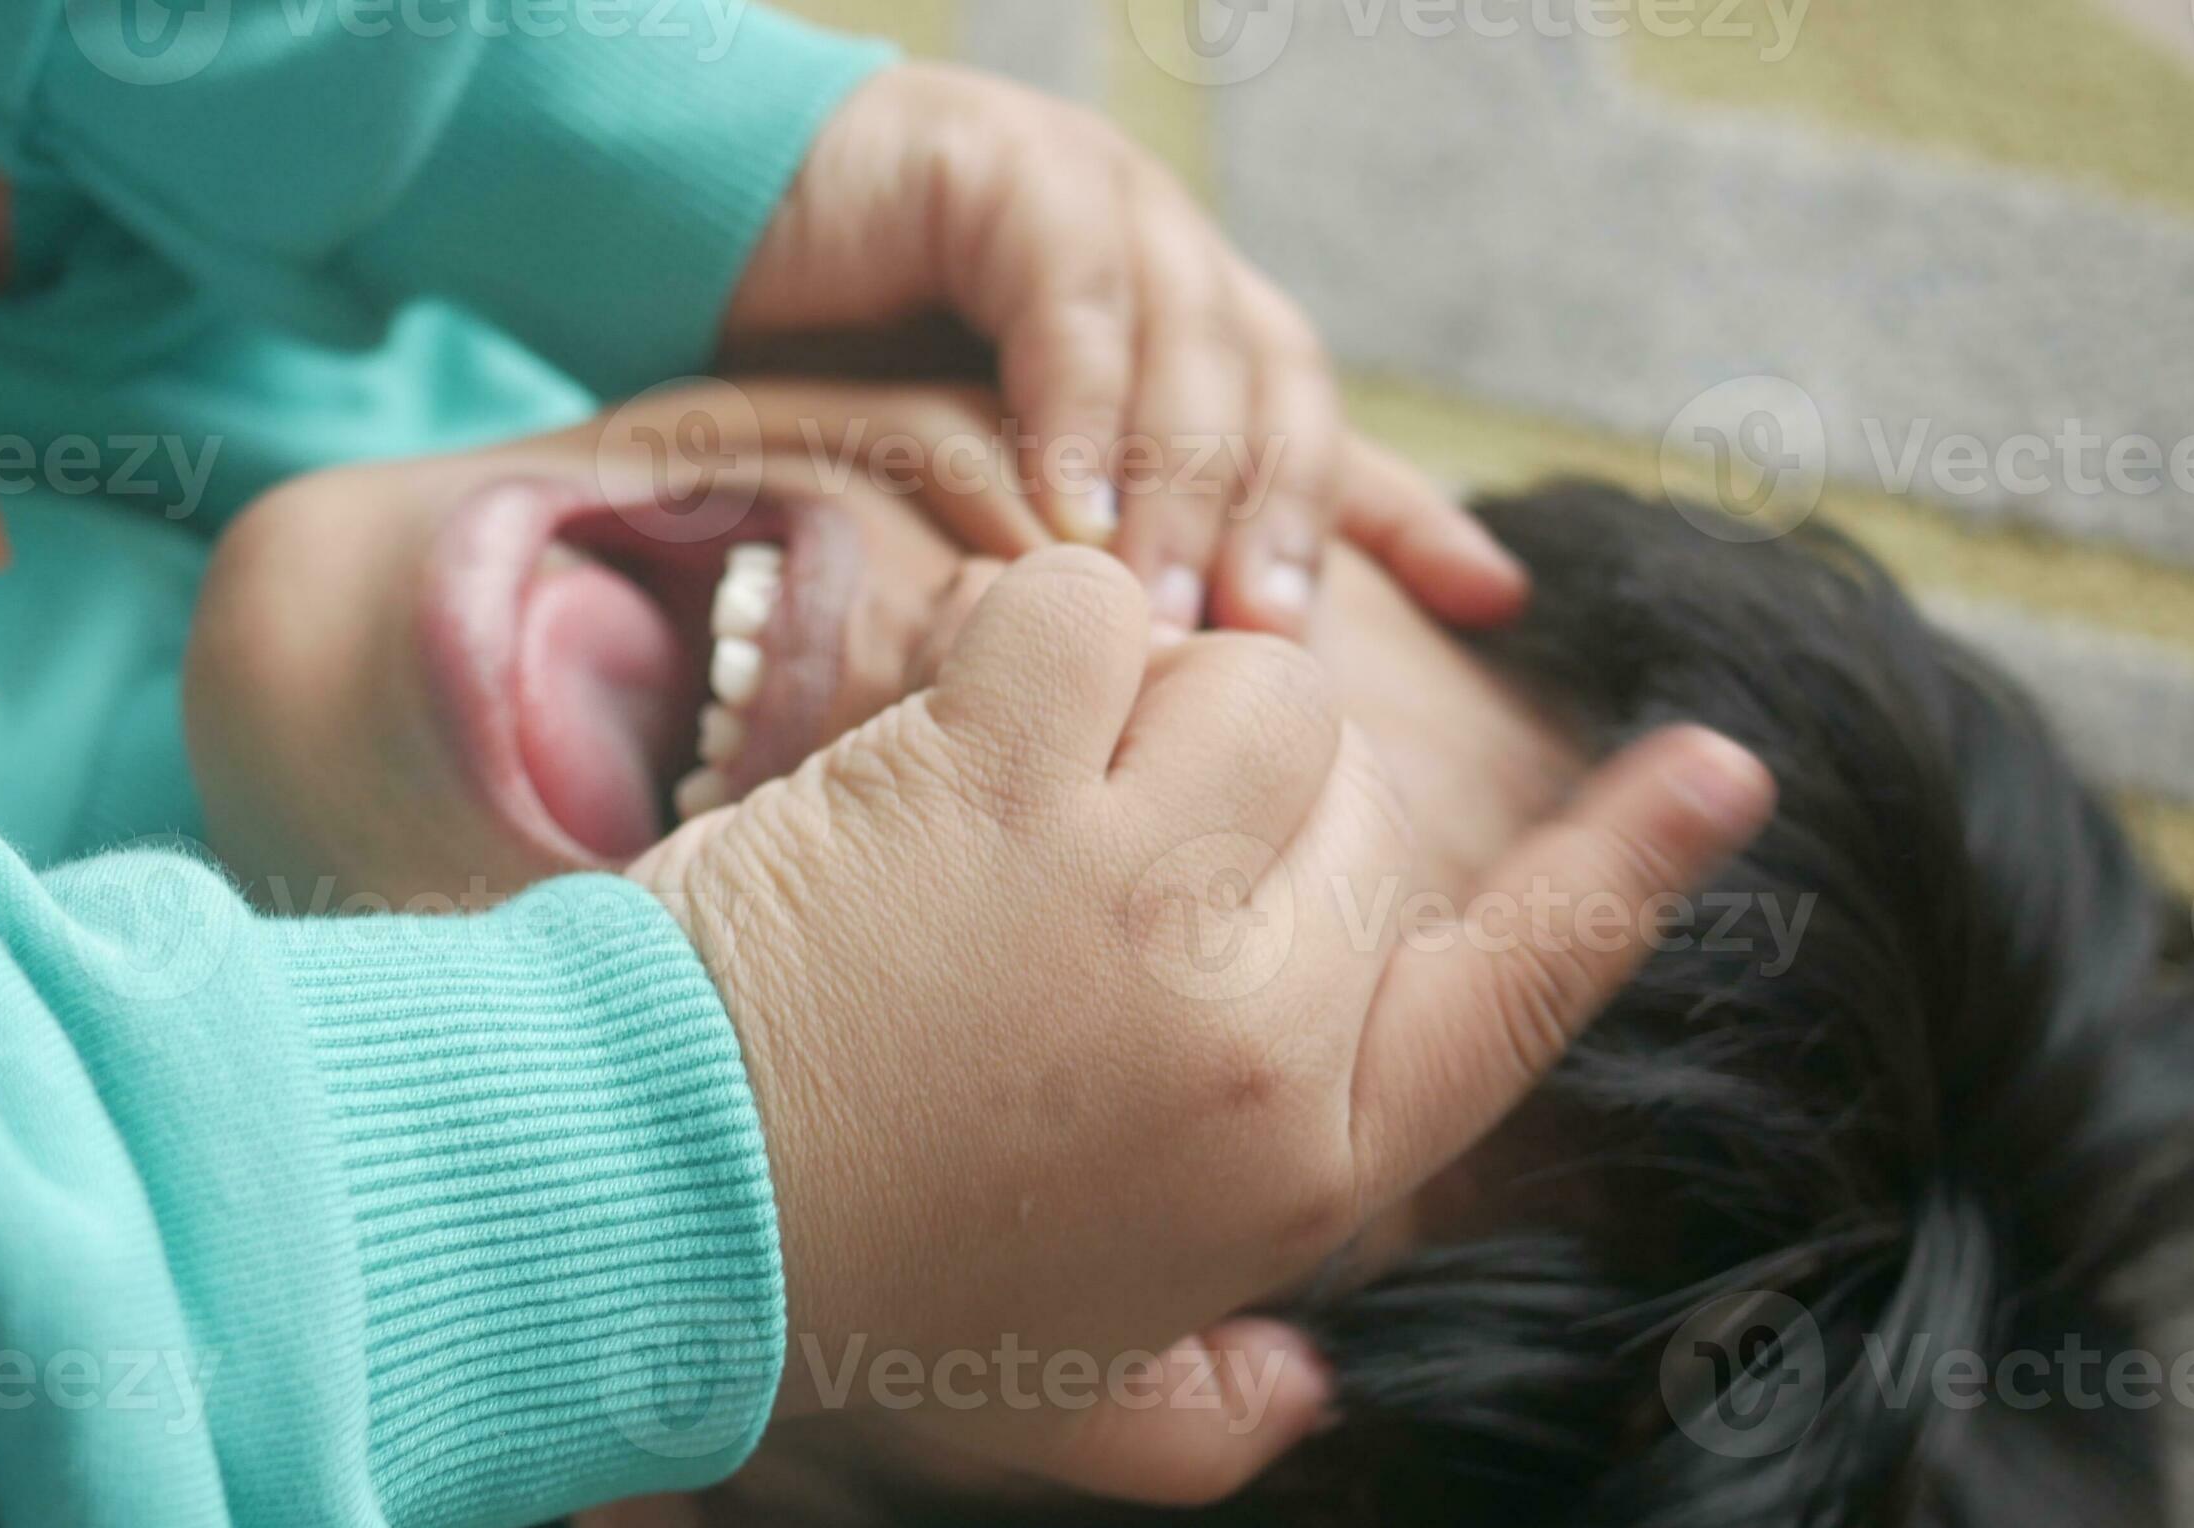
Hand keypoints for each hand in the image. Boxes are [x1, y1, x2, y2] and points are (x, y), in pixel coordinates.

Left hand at [629, 548, 1772, 1505]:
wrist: (646, 1214)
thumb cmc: (857, 1303)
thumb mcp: (1066, 1415)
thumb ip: (1219, 1418)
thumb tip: (1310, 1394)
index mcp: (1305, 1157)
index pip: (1525, 987)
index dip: (1631, 869)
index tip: (1721, 765)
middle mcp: (1260, 1017)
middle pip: (1357, 794)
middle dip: (1234, 805)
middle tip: (1074, 871)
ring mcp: (1138, 885)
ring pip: (1246, 676)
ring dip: (1137, 702)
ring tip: (1010, 800)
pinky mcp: (1001, 771)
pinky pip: (1089, 606)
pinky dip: (1022, 637)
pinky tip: (944, 734)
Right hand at [724, 63, 1529, 643]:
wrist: (698, 239)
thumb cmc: (835, 390)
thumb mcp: (984, 499)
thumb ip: (1083, 570)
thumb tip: (1166, 687)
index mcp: (1187, 337)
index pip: (1323, 430)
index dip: (1407, 511)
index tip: (1495, 601)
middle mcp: (1169, 265)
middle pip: (1277, 394)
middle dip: (1281, 530)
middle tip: (1271, 660)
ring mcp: (1102, 209)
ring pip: (1191, 352)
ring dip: (1183, 495)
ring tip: (1164, 619)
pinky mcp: (1010, 175)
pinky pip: (1072, 303)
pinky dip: (1077, 415)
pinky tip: (1068, 520)